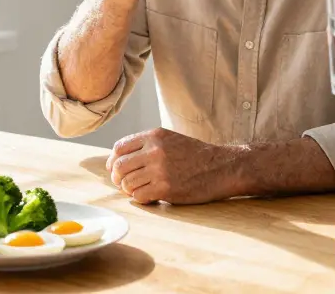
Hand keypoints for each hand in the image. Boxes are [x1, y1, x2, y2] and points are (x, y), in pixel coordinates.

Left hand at [105, 128, 239, 204]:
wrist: (221, 167)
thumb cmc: (195, 156)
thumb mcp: (170, 140)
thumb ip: (147, 146)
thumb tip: (119, 160)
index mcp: (154, 136)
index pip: (119, 148)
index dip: (113, 161)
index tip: (116, 170)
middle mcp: (154, 150)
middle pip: (119, 167)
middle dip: (118, 178)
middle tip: (124, 185)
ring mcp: (159, 170)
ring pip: (127, 183)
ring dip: (130, 191)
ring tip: (140, 191)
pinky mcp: (166, 188)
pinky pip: (139, 197)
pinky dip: (141, 199)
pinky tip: (150, 197)